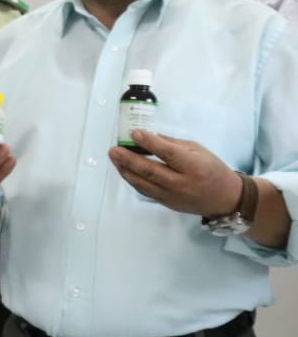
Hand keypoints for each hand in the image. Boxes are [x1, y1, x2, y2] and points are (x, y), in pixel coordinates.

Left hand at [109, 129, 240, 216]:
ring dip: (126, 170)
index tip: (134, 133)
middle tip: (113, 149)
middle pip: (151, 171)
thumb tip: (147, 135)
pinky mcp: (166, 203)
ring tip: (115, 158)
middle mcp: (182, 183)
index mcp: (195, 167)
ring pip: (144, 184)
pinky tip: (124, 170)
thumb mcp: (198, 150)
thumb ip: (172, 144)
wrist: (224, 198)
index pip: (169, 154)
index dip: (151, 143)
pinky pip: (145, 191)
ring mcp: (173, 196)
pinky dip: (133, 180)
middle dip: (129, 159)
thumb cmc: (211, 169)